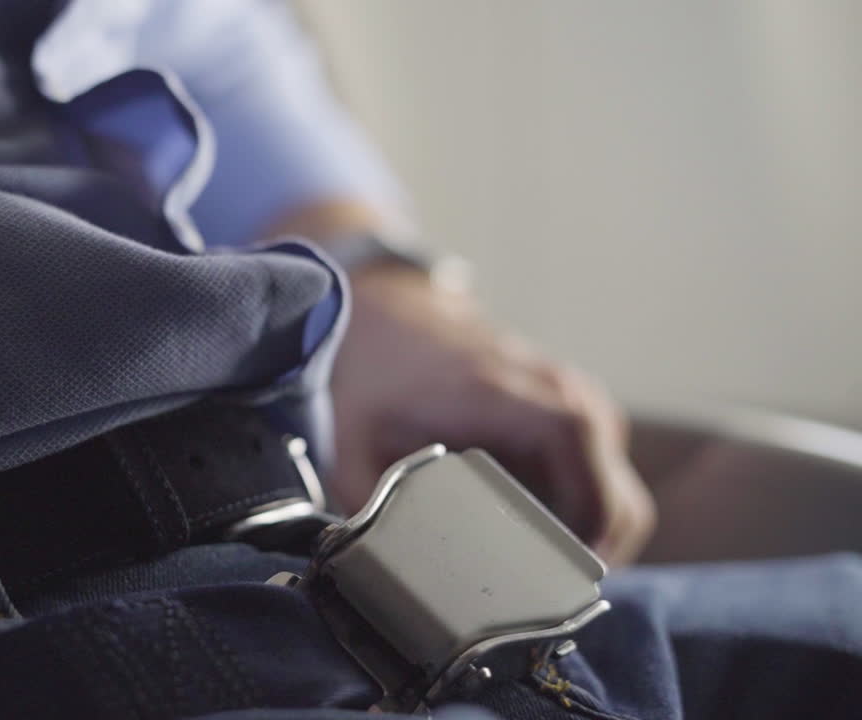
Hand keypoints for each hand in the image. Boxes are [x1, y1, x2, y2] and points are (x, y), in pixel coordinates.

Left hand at [329, 261, 655, 565]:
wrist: (390, 318)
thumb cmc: (376, 381)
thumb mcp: (355, 445)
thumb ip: (372, 506)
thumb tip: (381, 563)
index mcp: (501, 394)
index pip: (576, 441)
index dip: (588, 513)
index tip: (572, 569)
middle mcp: (553, 389)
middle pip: (617, 489)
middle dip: (596, 550)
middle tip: (551, 594)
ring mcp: (573, 396)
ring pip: (618, 489)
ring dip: (593, 534)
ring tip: (542, 568)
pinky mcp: (577, 408)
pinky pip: (603, 474)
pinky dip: (586, 510)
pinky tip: (541, 533)